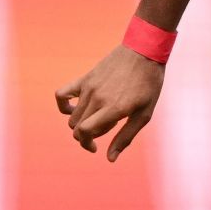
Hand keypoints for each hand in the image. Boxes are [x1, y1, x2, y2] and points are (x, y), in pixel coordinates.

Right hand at [55, 47, 164, 161]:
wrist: (144, 51)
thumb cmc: (148, 84)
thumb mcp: (144, 114)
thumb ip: (125, 137)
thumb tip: (110, 158)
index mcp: (113, 109)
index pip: (85, 132)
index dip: (87, 144)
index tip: (96, 148)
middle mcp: (97, 99)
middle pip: (76, 127)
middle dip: (86, 137)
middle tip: (104, 132)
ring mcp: (89, 88)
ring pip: (72, 116)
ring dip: (81, 124)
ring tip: (100, 118)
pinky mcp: (85, 79)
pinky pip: (62, 94)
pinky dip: (63, 105)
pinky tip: (72, 109)